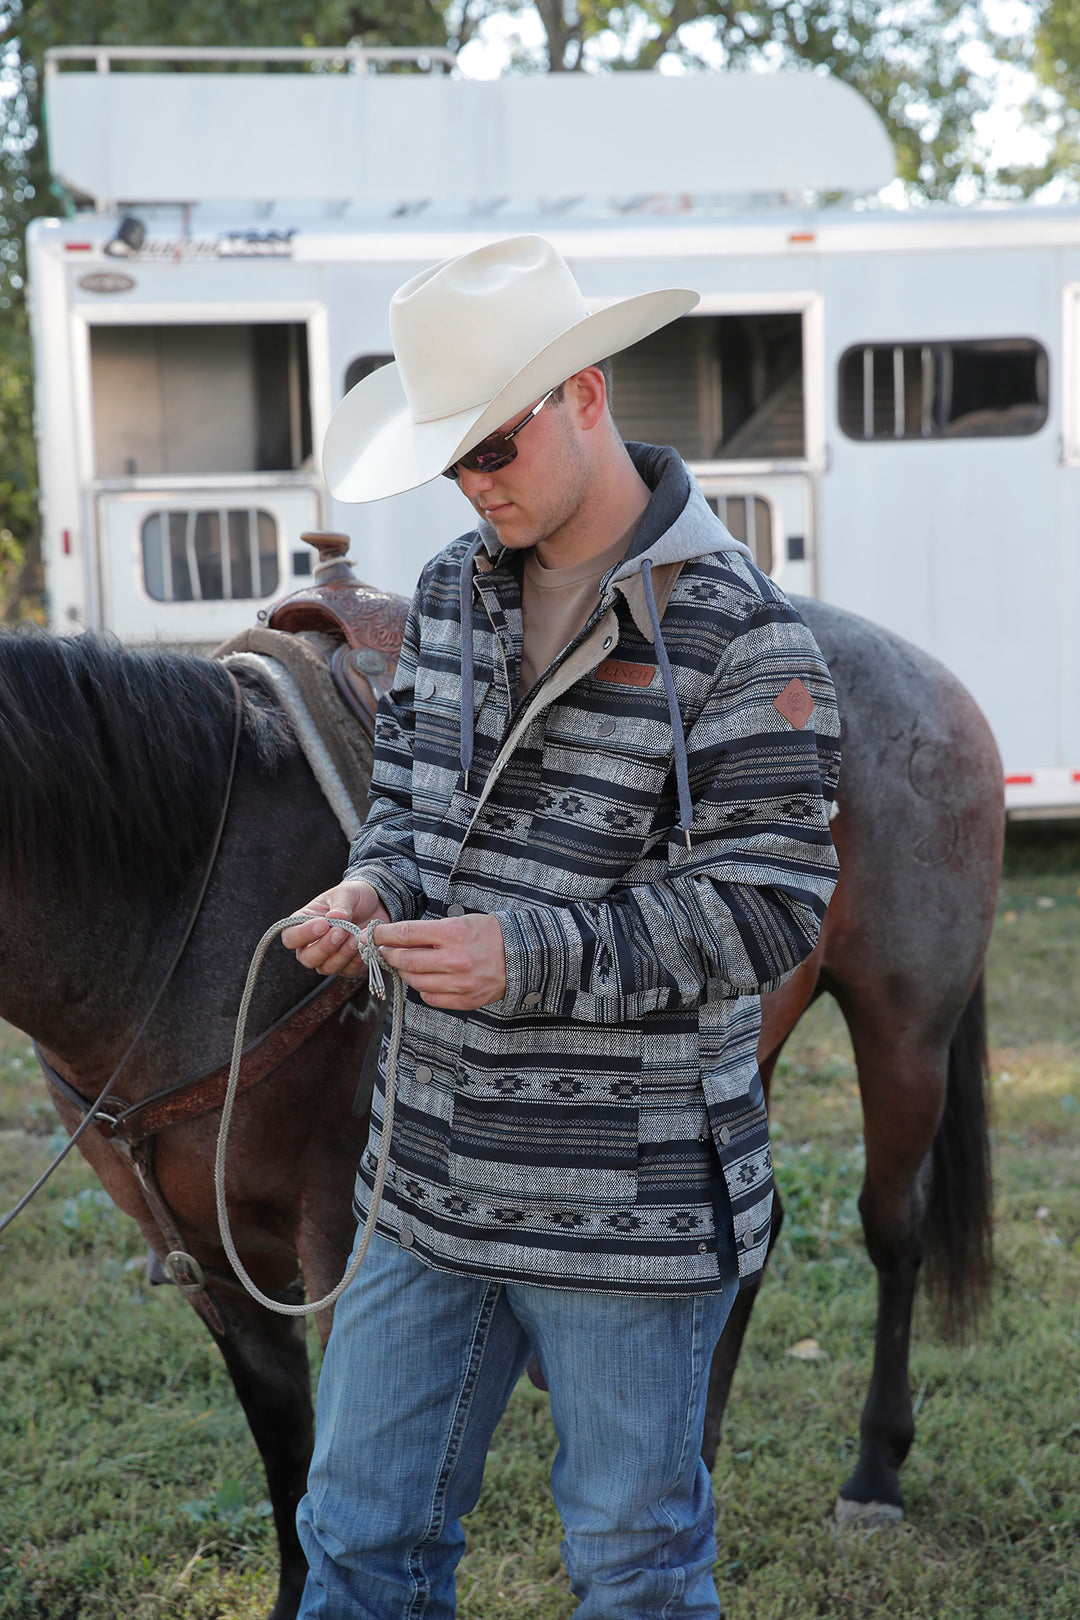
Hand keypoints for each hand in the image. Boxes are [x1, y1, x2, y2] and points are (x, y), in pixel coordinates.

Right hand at [282, 881, 389, 978]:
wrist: (376, 906)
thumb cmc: (353, 897)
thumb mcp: (347, 893)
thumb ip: (340, 904)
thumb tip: (335, 917)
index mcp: (304, 923)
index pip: (290, 937)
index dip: (303, 934)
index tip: (323, 924)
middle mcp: (312, 945)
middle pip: (306, 958)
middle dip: (324, 947)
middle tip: (341, 932)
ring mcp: (329, 958)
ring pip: (326, 968)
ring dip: (342, 954)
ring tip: (355, 937)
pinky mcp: (347, 966)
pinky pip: (347, 971)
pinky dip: (356, 960)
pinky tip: (364, 946)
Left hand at [374, 914, 506, 1009]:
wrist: (524, 956)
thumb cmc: (491, 934)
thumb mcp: (462, 922)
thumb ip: (431, 932)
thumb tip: (399, 939)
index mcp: (454, 933)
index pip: (406, 934)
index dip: (384, 935)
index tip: (373, 934)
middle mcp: (455, 959)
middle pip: (406, 960)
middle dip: (388, 954)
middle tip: (383, 950)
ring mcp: (460, 983)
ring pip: (415, 980)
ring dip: (403, 971)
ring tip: (403, 964)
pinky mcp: (466, 1000)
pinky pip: (430, 997)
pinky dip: (421, 988)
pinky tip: (424, 979)